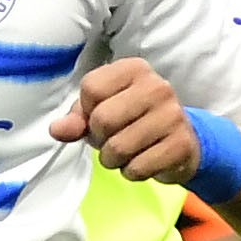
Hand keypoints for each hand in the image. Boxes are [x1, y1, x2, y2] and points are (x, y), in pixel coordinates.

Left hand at [49, 54, 209, 183]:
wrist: (182, 143)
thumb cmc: (134, 121)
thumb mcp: (101, 111)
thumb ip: (76, 118)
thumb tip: (57, 130)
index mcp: (134, 68)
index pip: (91, 88)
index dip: (87, 110)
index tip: (100, 116)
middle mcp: (157, 86)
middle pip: (102, 119)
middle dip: (99, 139)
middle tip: (113, 139)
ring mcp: (172, 115)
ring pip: (118, 148)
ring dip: (113, 160)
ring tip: (127, 152)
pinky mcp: (181, 145)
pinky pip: (137, 168)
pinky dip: (132, 172)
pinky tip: (144, 161)